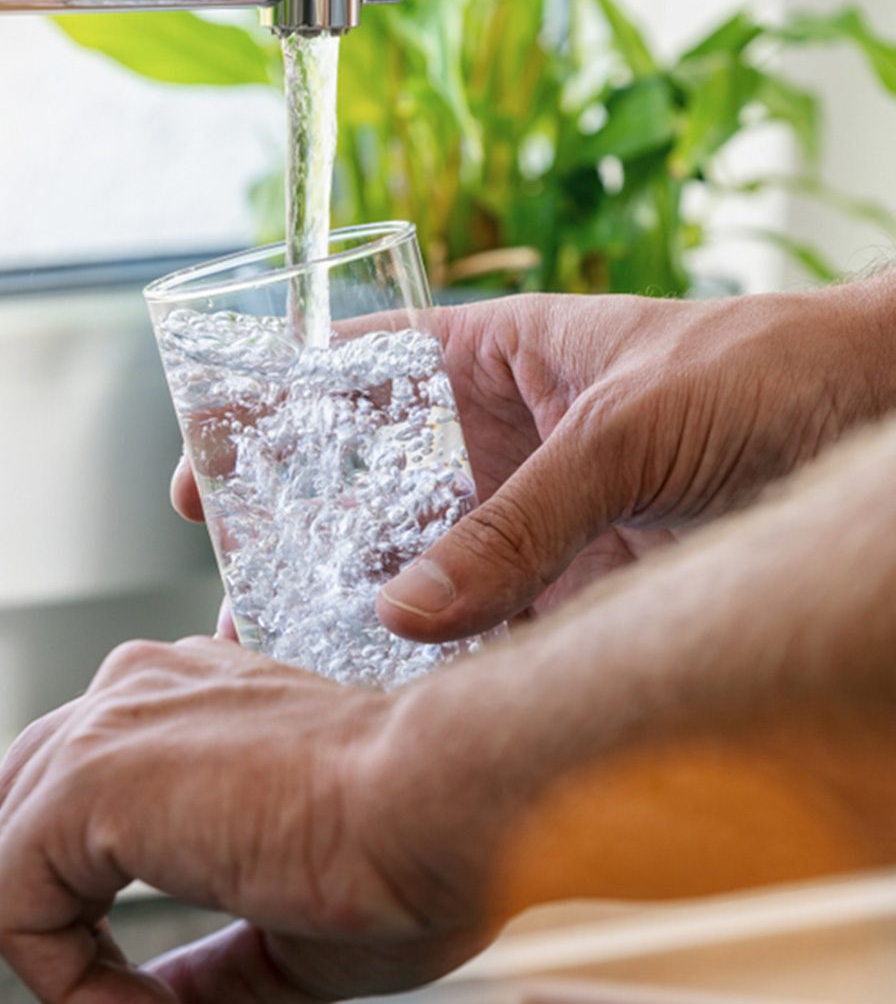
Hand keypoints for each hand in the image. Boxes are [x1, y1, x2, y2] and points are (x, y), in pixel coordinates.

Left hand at [0, 638, 506, 1001]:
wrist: (437, 797)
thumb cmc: (398, 844)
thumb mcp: (279, 925)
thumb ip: (202, 963)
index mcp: (189, 693)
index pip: (77, 761)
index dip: (38, 847)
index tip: (44, 929)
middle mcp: (142, 689)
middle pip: (21, 786)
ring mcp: (112, 726)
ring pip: (10, 844)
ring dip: (41, 946)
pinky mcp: (91, 778)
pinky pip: (14, 900)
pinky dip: (56, 975)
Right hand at [175, 280, 894, 637]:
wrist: (881, 428)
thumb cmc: (771, 372)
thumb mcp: (630, 427)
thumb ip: (521, 520)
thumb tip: (407, 610)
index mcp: (500, 358)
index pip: (362, 371)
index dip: (279, 404)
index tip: (214, 452)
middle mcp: (507, 440)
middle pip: (377, 479)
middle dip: (304, 521)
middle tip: (234, 573)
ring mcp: (538, 516)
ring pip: (428, 559)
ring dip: (362, 600)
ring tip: (287, 645)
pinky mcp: (579, 584)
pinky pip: (492, 620)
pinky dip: (444, 655)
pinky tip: (389, 685)